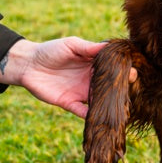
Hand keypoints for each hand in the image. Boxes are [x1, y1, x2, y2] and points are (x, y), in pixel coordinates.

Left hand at [0, 38, 136, 117]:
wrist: (28, 64)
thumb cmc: (51, 50)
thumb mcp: (71, 45)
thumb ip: (88, 47)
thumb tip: (108, 47)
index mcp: (92, 65)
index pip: (111, 70)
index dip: (122, 71)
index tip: (133, 72)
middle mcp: (89, 80)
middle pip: (108, 87)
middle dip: (120, 89)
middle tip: (131, 88)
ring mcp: (80, 92)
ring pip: (98, 101)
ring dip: (107, 104)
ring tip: (120, 107)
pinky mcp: (68, 103)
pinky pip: (81, 111)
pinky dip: (90, 116)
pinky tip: (99, 118)